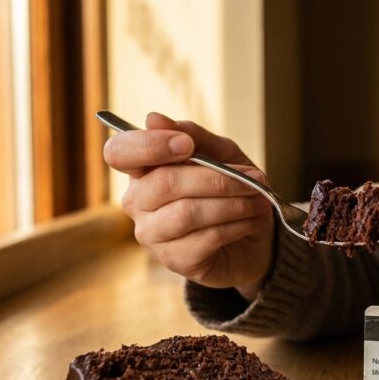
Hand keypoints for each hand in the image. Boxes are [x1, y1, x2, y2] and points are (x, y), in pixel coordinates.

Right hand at [103, 112, 273, 298]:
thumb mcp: (221, 154)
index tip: (187, 146)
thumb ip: (193, 136)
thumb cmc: (230, 189)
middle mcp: (137, 201)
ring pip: (186, 213)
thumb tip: (153, 119)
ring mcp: (152, 234)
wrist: (254, 237)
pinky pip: (204, 239)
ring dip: (232, 204)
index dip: (148, 146)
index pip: (119, 153)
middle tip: (254, 178)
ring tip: (259, 200)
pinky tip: (253, 220)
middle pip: (164, 183)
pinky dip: (236, 226)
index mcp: (142, 169)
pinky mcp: (175, 260)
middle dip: (216, 178)